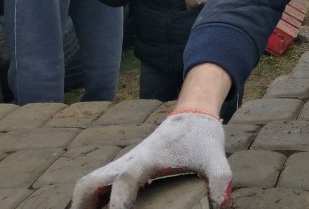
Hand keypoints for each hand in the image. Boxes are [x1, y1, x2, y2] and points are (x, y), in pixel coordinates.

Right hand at [71, 111, 230, 208]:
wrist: (193, 115)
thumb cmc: (202, 137)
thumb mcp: (215, 158)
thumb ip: (220, 179)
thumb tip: (220, 204)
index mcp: (147, 159)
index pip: (123, 181)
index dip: (118, 202)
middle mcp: (129, 162)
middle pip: (89, 182)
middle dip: (83, 205)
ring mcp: (125, 164)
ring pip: (90, 182)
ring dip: (86, 202)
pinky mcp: (127, 167)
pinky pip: (102, 183)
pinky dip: (96, 198)